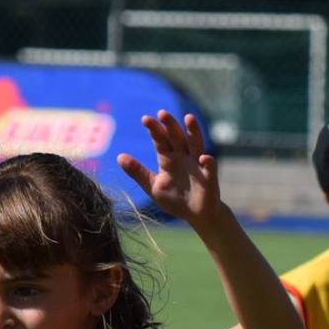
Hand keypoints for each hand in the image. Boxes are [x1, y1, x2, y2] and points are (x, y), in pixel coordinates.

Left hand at [115, 111, 219, 226]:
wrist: (195, 215)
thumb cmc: (174, 199)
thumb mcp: (152, 186)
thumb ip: (138, 172)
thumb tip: (119, 157)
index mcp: (168, 159)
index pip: (160, 140)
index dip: (154, 130)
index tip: (145, 119)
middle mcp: (183, 157)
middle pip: (177, 137)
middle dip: (170, 125)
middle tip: (162, 113)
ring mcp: (197, 165)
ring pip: (196, 144)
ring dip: (193, 131)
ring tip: (188, 117)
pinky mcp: (209, 177)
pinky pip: (210, 167)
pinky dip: (208, 162)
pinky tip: (203, 158)